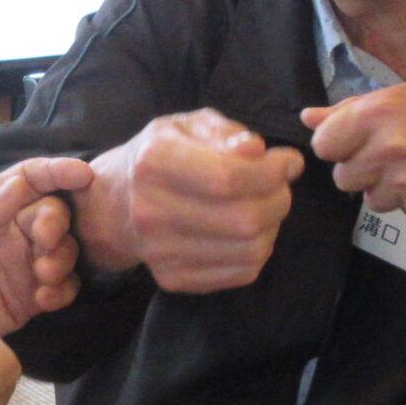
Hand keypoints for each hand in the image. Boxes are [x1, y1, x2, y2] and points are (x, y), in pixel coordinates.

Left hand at [0, 157, 96, 337]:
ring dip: (62, 260)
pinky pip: (60, 289)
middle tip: (45, 244)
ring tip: (43, 277)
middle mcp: (11, 231)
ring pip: (63, 252)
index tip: (82, 174)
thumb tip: (21, 183)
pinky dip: (62, 292)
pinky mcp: (27, 299)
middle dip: (58, 226)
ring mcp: (21, 265)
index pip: (29, 179)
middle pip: (53, 215)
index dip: (57, 172)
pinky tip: (44, 301)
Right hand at [72, 109, 303, 292]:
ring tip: (266, 205)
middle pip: (243, 219)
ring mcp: (161, 252)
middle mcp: (151, 211)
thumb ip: (225, 133)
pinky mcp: (174, 279)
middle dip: (279, 199)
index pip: (227, 177)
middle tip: (281, 185)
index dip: (271, 171)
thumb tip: (257, 150)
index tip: (289, 161)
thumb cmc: (161, 155)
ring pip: (249, 250)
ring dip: (274, 226)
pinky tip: (251, 231)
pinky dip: (260, 250)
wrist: (116, 204)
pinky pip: (242, 273)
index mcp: (153, 163)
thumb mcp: (188, 126)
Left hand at [304, 78, 405, 219]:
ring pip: (370, 199)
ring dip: (387, 187)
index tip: (359, 140)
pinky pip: (401, 211)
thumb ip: (352, 110)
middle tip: (395, 153)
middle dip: (362, 169)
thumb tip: (307, 118)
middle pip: (342, 177)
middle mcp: (389, 148)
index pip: (324, 145)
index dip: (339, 144)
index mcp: (379, 112)